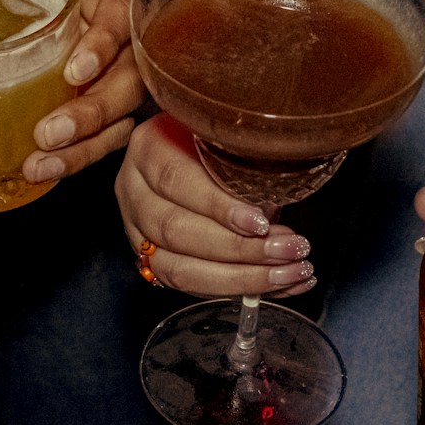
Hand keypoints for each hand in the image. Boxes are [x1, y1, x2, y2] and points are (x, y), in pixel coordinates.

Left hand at [15, 0, 143, 182]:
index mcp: (105, 3)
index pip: (118, 25)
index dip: (100, 48)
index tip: (73, 71)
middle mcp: (123, 45)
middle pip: (127, 83)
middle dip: (91, 114)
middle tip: (48, 134)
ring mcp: (119, 82)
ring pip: (119, 122)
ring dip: (82, 150)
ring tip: (39, 166)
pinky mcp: (108, 114)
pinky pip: (103, 142)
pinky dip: (75, 160)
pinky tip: (40, 173)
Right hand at [114, 114, 314, 296]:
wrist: (186, 151)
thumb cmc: (214, 141)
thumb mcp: (225, 135)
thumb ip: (242, 162)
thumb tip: (274, 205)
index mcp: (148, 148)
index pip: (176, 180)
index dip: (217, 206)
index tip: (260, 223)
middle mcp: (134, 191)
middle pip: (175, 230)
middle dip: (238, 249)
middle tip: (289, 251)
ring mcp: (138, 230)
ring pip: (179, 268)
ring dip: (242, 278)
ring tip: (290, 274)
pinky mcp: (152, 260)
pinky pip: (191, 285)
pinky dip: (241, 289)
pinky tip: (280, 287)